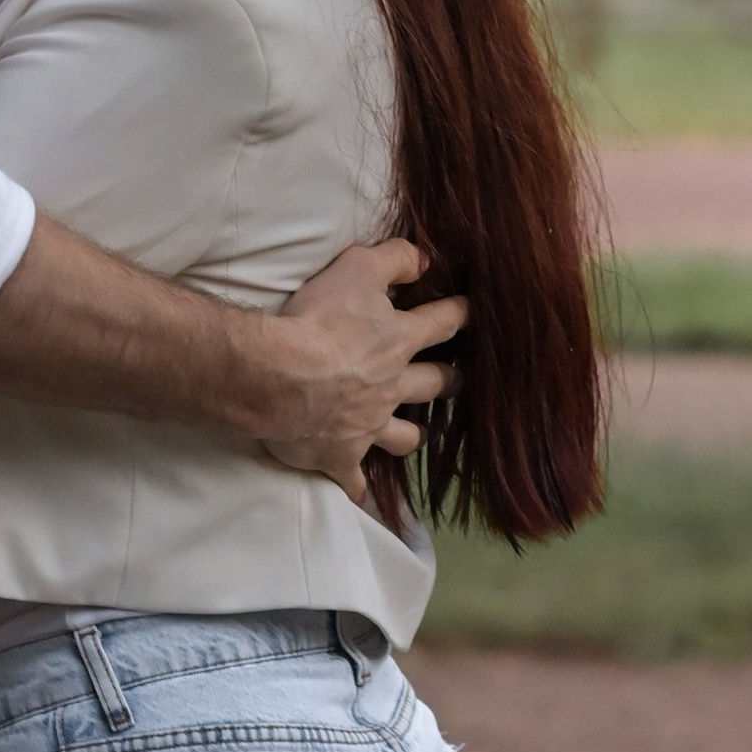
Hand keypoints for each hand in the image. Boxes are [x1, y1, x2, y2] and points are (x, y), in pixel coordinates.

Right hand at [253, 238, 465, 500]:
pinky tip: (359, 493)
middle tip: (455, 380)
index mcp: (399, 341)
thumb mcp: (357, 269)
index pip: (443, 323)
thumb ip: (394, 259)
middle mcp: (393, 387)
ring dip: (413, 434)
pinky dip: (358, 486)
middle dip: (448, 381)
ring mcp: (369, 426)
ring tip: (417, 434)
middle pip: (435, 385)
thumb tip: (425, 260)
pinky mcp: (341, 457)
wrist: (279, 378)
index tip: (472, 311)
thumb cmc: (318, 320)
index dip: (460, 313)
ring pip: (405, 437)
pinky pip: (355, 480)